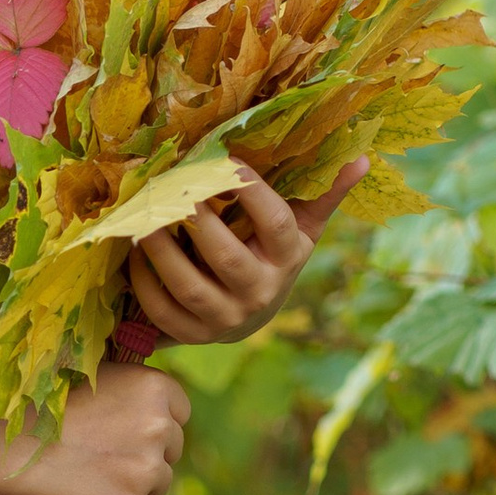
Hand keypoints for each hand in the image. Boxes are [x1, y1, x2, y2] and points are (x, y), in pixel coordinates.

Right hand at [0, 361, 190, 494]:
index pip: (181, 413)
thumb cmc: (45, 405)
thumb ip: (134, 394)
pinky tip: (86, 491)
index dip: (156, 423)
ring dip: (135, 482)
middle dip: (148, 454)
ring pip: (159, 483)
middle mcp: (161, 426)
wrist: (7, 442)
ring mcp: (148, 468)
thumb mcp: (99, 378)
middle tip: (105, 454)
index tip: (130, 430)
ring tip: (92, 472)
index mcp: (156, 388)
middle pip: (173, 449)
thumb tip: (156, 412)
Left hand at [127, 157, 370, 345]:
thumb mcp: (301, 228)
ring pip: (189, 287)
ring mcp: (225, 319)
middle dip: (197, 222)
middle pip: (227, 258)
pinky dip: (143, 284)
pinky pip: (163, 312)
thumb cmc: (272, 255)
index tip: (227, 162)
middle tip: (171, 188)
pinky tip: (134, 253)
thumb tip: (361, 159)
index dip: (252, 192)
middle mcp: (260, 293)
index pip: (276, 224)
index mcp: (287, 258)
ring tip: (142, 220)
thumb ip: (325, 195)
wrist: (251, 315)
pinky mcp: (194, 335)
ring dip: (161, 252)